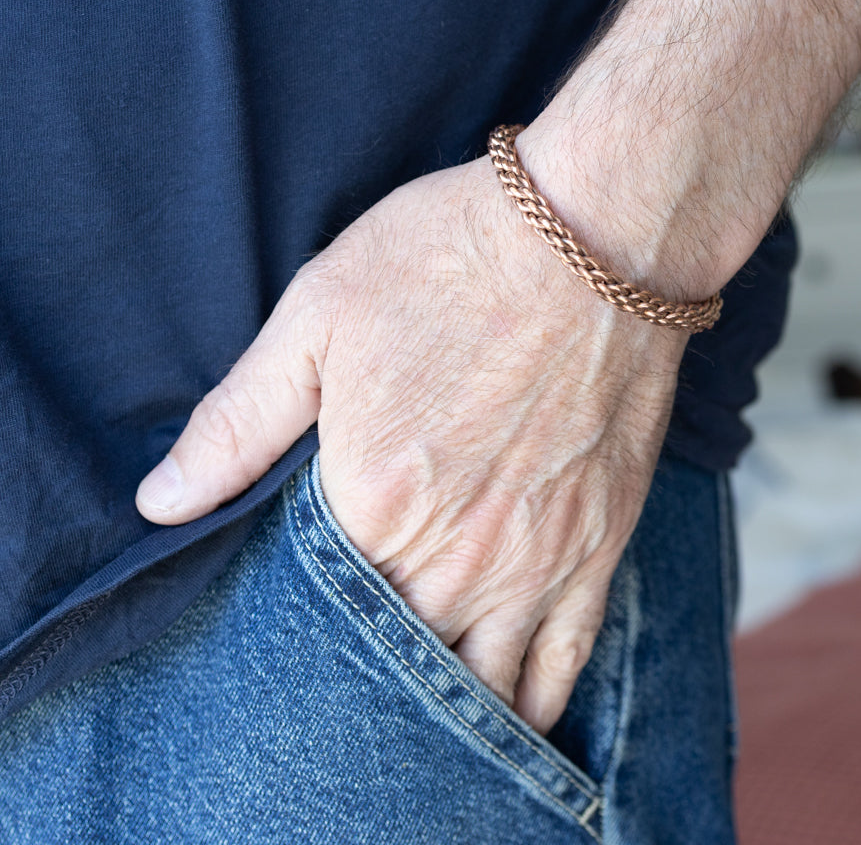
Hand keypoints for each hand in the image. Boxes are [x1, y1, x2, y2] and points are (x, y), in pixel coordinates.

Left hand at [136, 155, 687, 732]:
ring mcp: (535, 561)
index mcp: (374, 504)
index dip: (294, 627)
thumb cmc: (451, 261)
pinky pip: (565, 661)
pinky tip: (513, 719)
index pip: (314, 613)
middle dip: (363, 681)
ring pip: (480, 685)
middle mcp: (455, 556)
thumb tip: (163, 502)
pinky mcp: (599, 547)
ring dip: (442, 713)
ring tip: (414, 720)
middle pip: (394, 664)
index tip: (286, 624)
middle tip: (343, 679)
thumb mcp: (319, 315)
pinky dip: (533, 704)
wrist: (596, 238)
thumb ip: (238, 421)